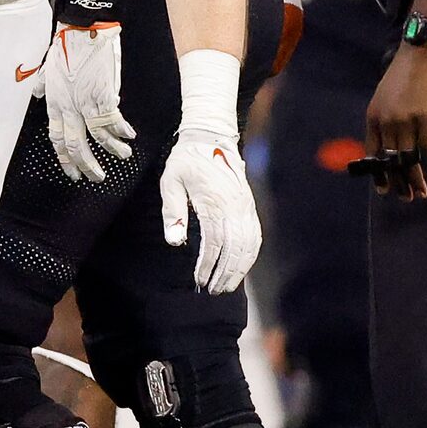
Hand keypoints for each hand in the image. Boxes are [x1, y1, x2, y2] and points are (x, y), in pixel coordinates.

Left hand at [40, 23, 135, 182]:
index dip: (65, 159)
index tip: (72, 171)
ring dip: (112, 151)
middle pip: (76, 146)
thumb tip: (37, 92)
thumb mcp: (46, 68)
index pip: (57, 139)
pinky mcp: (104, 96)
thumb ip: (41, 84)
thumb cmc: (65, 46)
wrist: (82, 31)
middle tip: (96, 177)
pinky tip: (129, 136)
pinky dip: (122, 132)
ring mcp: (86, 103)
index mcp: (55, 103)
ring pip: (98, 139)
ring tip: (122, 157)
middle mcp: (69, 108)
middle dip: (87, 166)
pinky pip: (114, 121)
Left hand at [160, 126, 261, 292]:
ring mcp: (246, 206)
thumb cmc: (186, 160)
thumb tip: (175, 243)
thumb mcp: (170, 182)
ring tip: (227, 286)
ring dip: (240, 268)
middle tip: (213, 291)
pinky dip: (250, 255)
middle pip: (235, 249)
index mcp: (215, 202)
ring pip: (249, 245)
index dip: (208, 265)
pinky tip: (242, 267)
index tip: (199, 281)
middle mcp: (235, 207)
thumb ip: (172, 212)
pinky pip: (255, 235)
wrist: (210, 136)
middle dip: (225, 274)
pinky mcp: (249, 206)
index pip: (214, 243)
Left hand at [364, 40, 426, 198]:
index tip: (383, 189)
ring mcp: (405, 119)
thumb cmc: (407, 75)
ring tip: (421, 193)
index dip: (378, 173)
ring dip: (415, 178)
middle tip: (406, 198)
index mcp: (374, 117)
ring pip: (408, 157)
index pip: (373, 153)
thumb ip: (388, 120)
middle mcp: (386, 121)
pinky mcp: (426, 116)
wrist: (421, 52)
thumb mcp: (387, 98)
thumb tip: (393, 144)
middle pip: (390, 159)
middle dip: (398, 181)